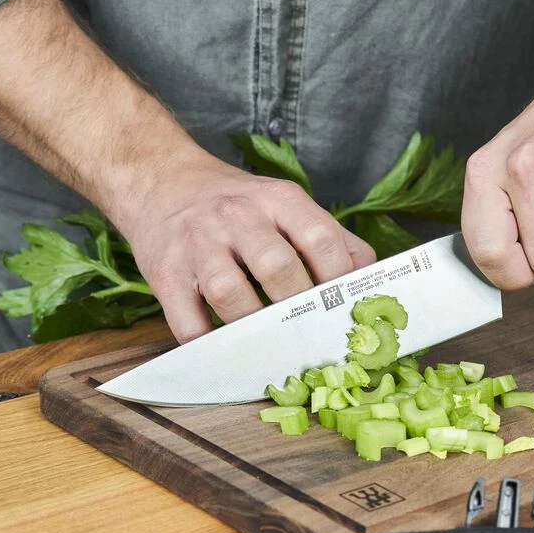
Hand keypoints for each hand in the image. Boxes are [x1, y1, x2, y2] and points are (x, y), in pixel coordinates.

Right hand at [116, 150, 375, 341]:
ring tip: (272, 348)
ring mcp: (198, 243)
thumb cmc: (235, 206)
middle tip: (312, 339)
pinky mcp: (165, 271)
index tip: (347, 315)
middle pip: (278, 268)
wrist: (160, 180)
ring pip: (230, 293)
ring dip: (254, 330)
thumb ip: (330, 238)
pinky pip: (187, 318)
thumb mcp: (285, 204)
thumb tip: (373, 282)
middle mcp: (238, 216)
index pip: (321, 240)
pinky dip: (208, 344)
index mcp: (279, 199)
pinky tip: (226, 352)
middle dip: (299, 310)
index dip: (340, 283)